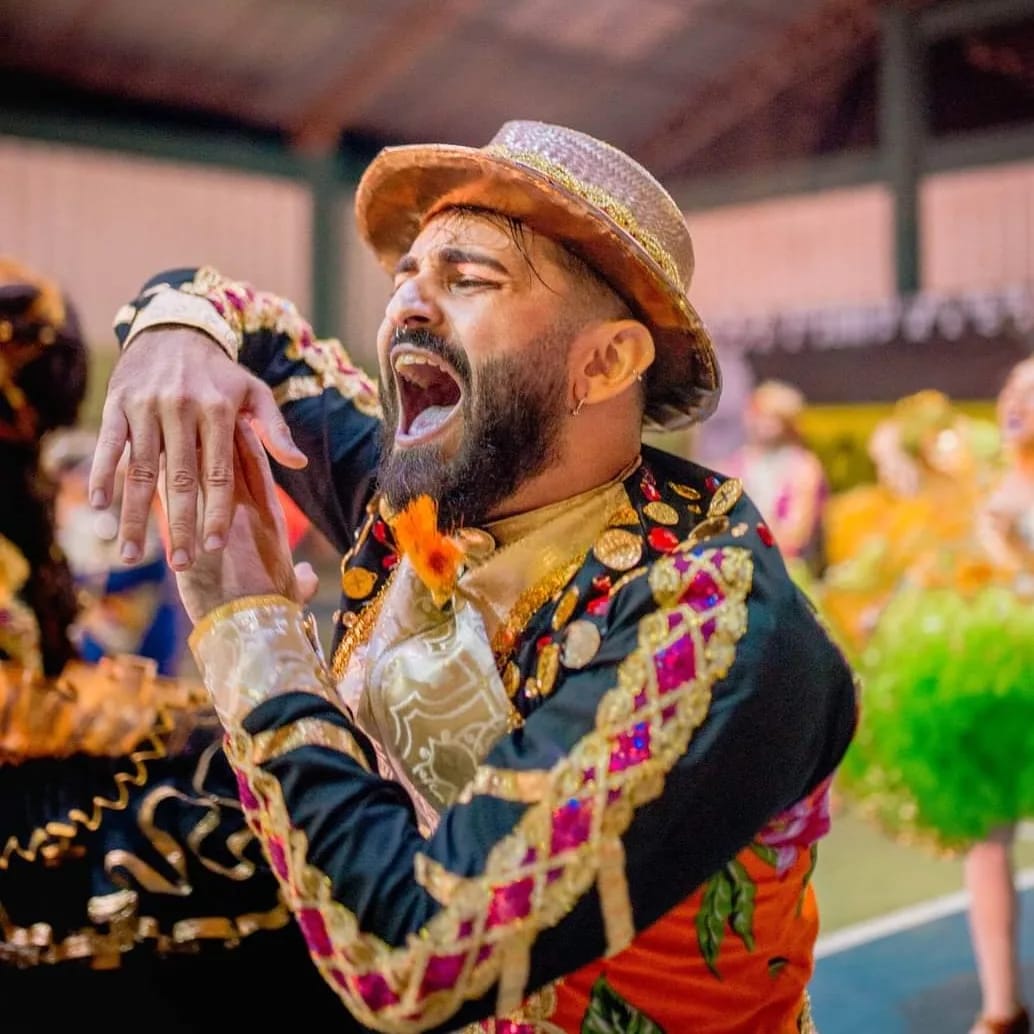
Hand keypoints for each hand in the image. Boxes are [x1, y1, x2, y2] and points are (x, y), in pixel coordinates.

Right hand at [89, 327, 307, 570]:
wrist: (176, 329)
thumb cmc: (221, 373)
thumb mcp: (256, 392)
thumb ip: (275, 429)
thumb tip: (299, 464)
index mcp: (219, 412)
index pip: (219, 474)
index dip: (216, 512)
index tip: (214, 547)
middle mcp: (182, 410)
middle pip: (180, 480)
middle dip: (179, 526)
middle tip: (180, 566)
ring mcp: (146, 407)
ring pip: (140, 469)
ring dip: (134, 514)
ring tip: (128, 554)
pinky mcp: (117, 403)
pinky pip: (108, 444)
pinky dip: (102, 473)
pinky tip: (98, 506)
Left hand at [168, 420, 301, 622]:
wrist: (250, 627)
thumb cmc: (273, 613)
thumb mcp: (291, 597)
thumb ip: (300, 581)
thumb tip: (306, 575)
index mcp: (272, 519)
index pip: (259, 470)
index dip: (249, 443)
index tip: (241, 422)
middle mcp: (247, 508)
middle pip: (230, 457)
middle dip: (218, 428)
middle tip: (207, 404)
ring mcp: (217, 514)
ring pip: (201, 466)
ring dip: (188, 440)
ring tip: (177, 417)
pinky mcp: (189, 523)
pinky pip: (174, 487)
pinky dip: (163, 467)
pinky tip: (150, 452)